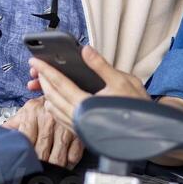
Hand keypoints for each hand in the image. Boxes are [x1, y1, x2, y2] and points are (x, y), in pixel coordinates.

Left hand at [3, 97, 84, 167]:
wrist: (63, 94)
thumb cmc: (42, 107)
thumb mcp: (24, 112)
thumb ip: (10, 126)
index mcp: (32, 113)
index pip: (26, 140)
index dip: (24, 155)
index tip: (22, 164)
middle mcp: (49, 119)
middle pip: (42, 152)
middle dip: (38, 164)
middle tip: (34, 171)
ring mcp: (64, 127)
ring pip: (58, 157)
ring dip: (53, 167)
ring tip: (48, 172)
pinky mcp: (77, 134)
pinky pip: (73, 156)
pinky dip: (68, 164)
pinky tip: (62, 164)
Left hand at [28, 44, 149, 130]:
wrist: (147, 130)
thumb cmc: (137, 107)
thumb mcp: (121, 81)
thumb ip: (100, 65)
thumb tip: (85, 50)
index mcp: (85, 103)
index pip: (59, 84)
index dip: (45, 71)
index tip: (35, 62)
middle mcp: (78, 118)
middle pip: (52, 96)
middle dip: (42, 80)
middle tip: (36, 68)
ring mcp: (79, 127)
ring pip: (54, 109)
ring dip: (46, 94)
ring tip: (44, 82)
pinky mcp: (82, 133)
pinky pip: (60, 119)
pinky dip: (53, 107)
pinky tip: (54, 102)